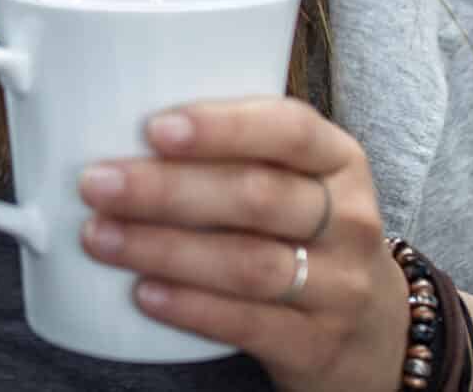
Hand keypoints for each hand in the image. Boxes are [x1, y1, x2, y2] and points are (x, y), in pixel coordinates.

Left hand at [77, 97, 408, 391]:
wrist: (374, 332)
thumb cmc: (307, 234)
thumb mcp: (298, 181)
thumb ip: (237, 154)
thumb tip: (119, 129)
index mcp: (339, 160)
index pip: (288, 130)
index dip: (221, 127)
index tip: (154, 128)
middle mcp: (349, 219)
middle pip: (256, 197)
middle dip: (167, 189)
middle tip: (97, 183)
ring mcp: (340, 286)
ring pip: (247, 263)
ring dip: (164, 249)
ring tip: (101, 236)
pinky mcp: (318, 345)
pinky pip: (248, 323)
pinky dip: (191, 307)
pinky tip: (145, 294)